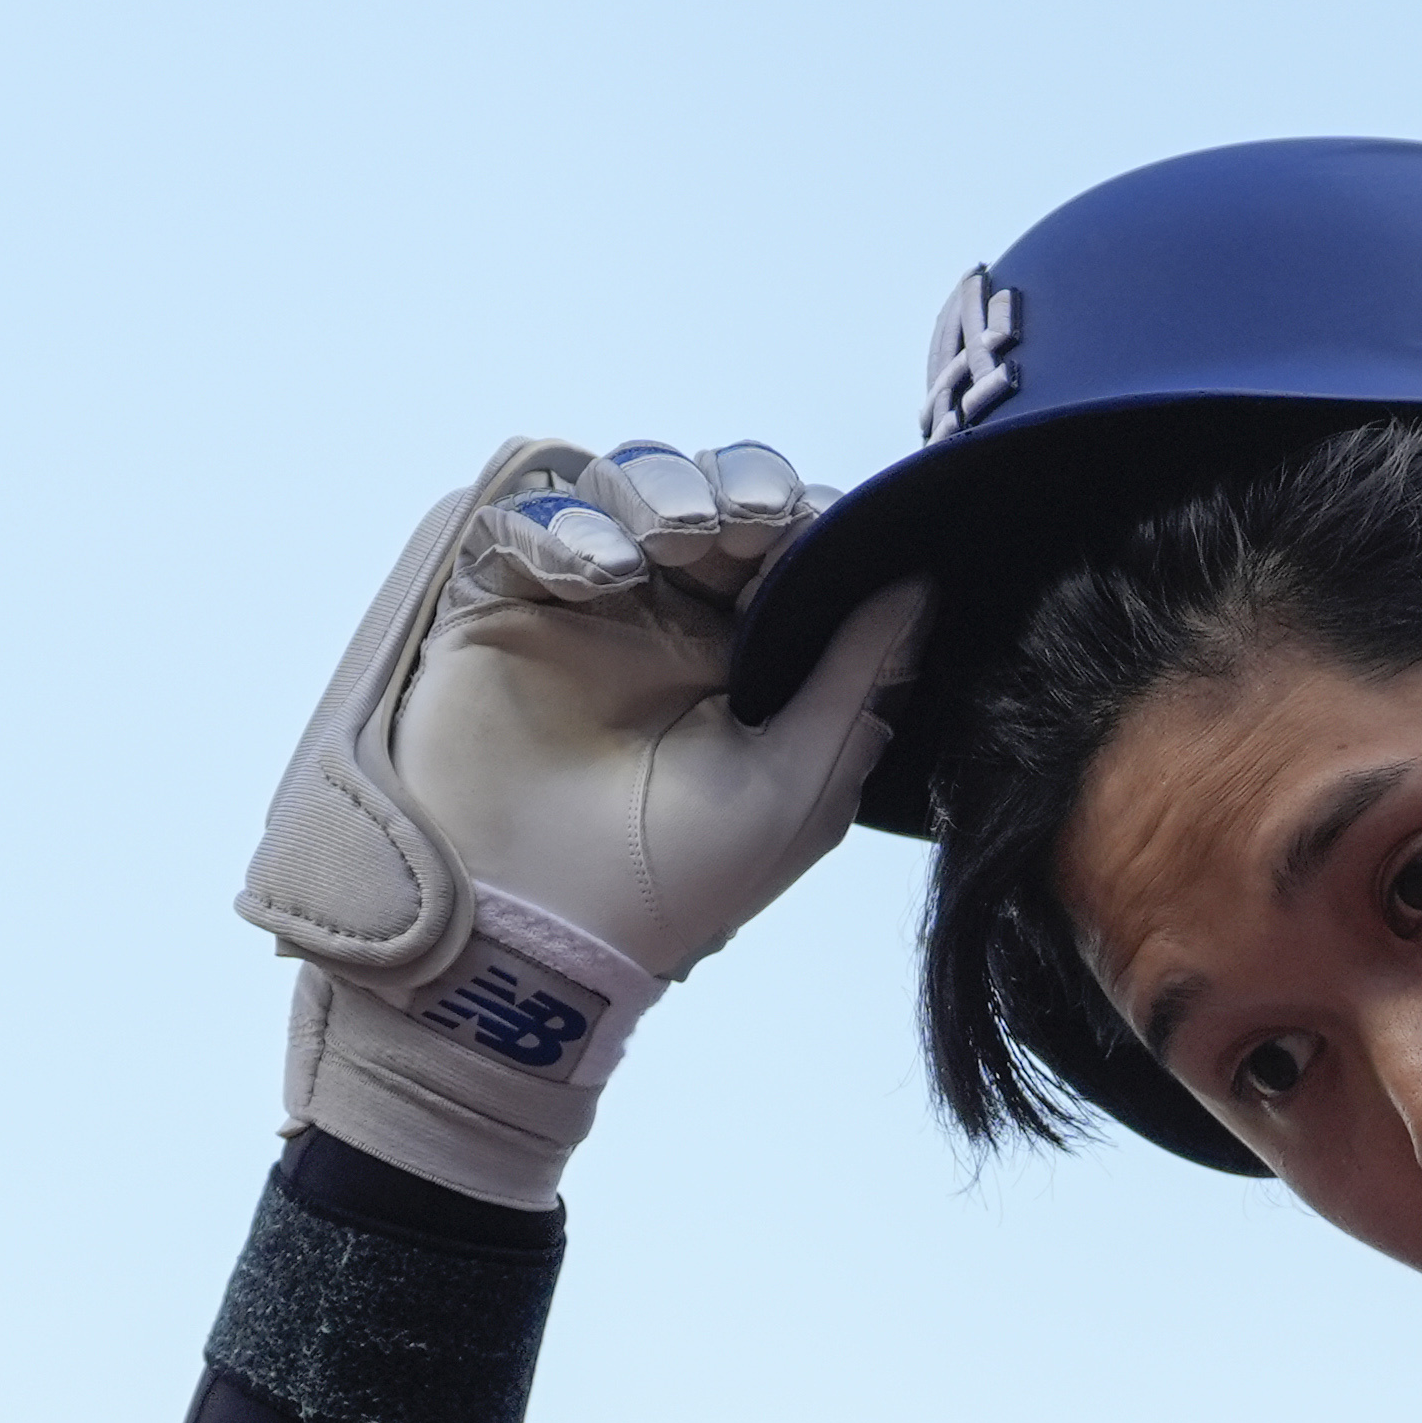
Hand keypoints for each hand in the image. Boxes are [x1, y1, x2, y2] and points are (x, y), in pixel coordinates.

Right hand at [237, 437, 925, 1205]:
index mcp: (750, 659)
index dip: (803, 517)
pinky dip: (565, 527)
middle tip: (744, 525)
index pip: (785, 547)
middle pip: (710, 495)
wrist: (542, 935)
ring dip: (659, 491)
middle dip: (737, 489)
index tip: (811, 526)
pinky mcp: (497, 607)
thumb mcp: (801, 784)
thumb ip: (861, 679)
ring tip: (676, 542)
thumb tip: (924, 583)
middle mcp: (669, 621)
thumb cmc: (679, 882)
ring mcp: (581, 609)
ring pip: (623, 487)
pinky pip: (525, 522)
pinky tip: (598, 578)